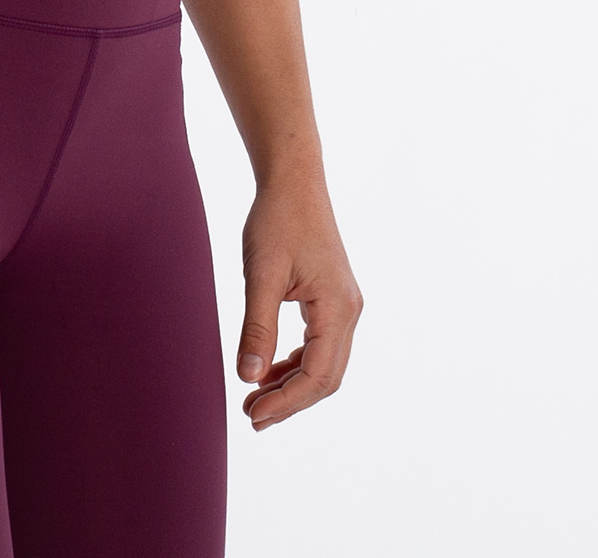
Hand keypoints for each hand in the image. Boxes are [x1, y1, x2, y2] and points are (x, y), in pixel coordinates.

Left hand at [236, 180, 361, 428]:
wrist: (294, 181)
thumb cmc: (277, 220)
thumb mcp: (260, 274)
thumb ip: (257, 327)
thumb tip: (249, 378)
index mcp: (337, 308)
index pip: (317, 375)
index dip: (286, 402)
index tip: (252, 414)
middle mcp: (349, 311)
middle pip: (326, 378)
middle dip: (290, 401)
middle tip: (251, 416)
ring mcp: (345, 305)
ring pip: (325, 364)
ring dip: (292, 384)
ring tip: (255, 397)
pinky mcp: (333, 298)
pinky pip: (320, 345)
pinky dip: (296, 362)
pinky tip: (269, 368)